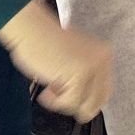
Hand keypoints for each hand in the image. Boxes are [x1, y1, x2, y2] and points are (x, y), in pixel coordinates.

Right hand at [0, 1, 113, 122]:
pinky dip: (55, 102)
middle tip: (59, 94)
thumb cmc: (44, 42)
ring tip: (50, 89)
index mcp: (104, 54)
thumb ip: (85, 76)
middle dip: (76, 104)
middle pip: (97, 102)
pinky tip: (46, 90)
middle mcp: (102, 60)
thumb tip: (86, 103)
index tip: (71, 98)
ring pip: (84, 105)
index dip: (85, 99)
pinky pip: (70, 102)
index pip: (104, 92)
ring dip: (63, 103)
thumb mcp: (73, 58)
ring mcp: (92, 68)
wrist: (30, 29)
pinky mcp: (79, 75)